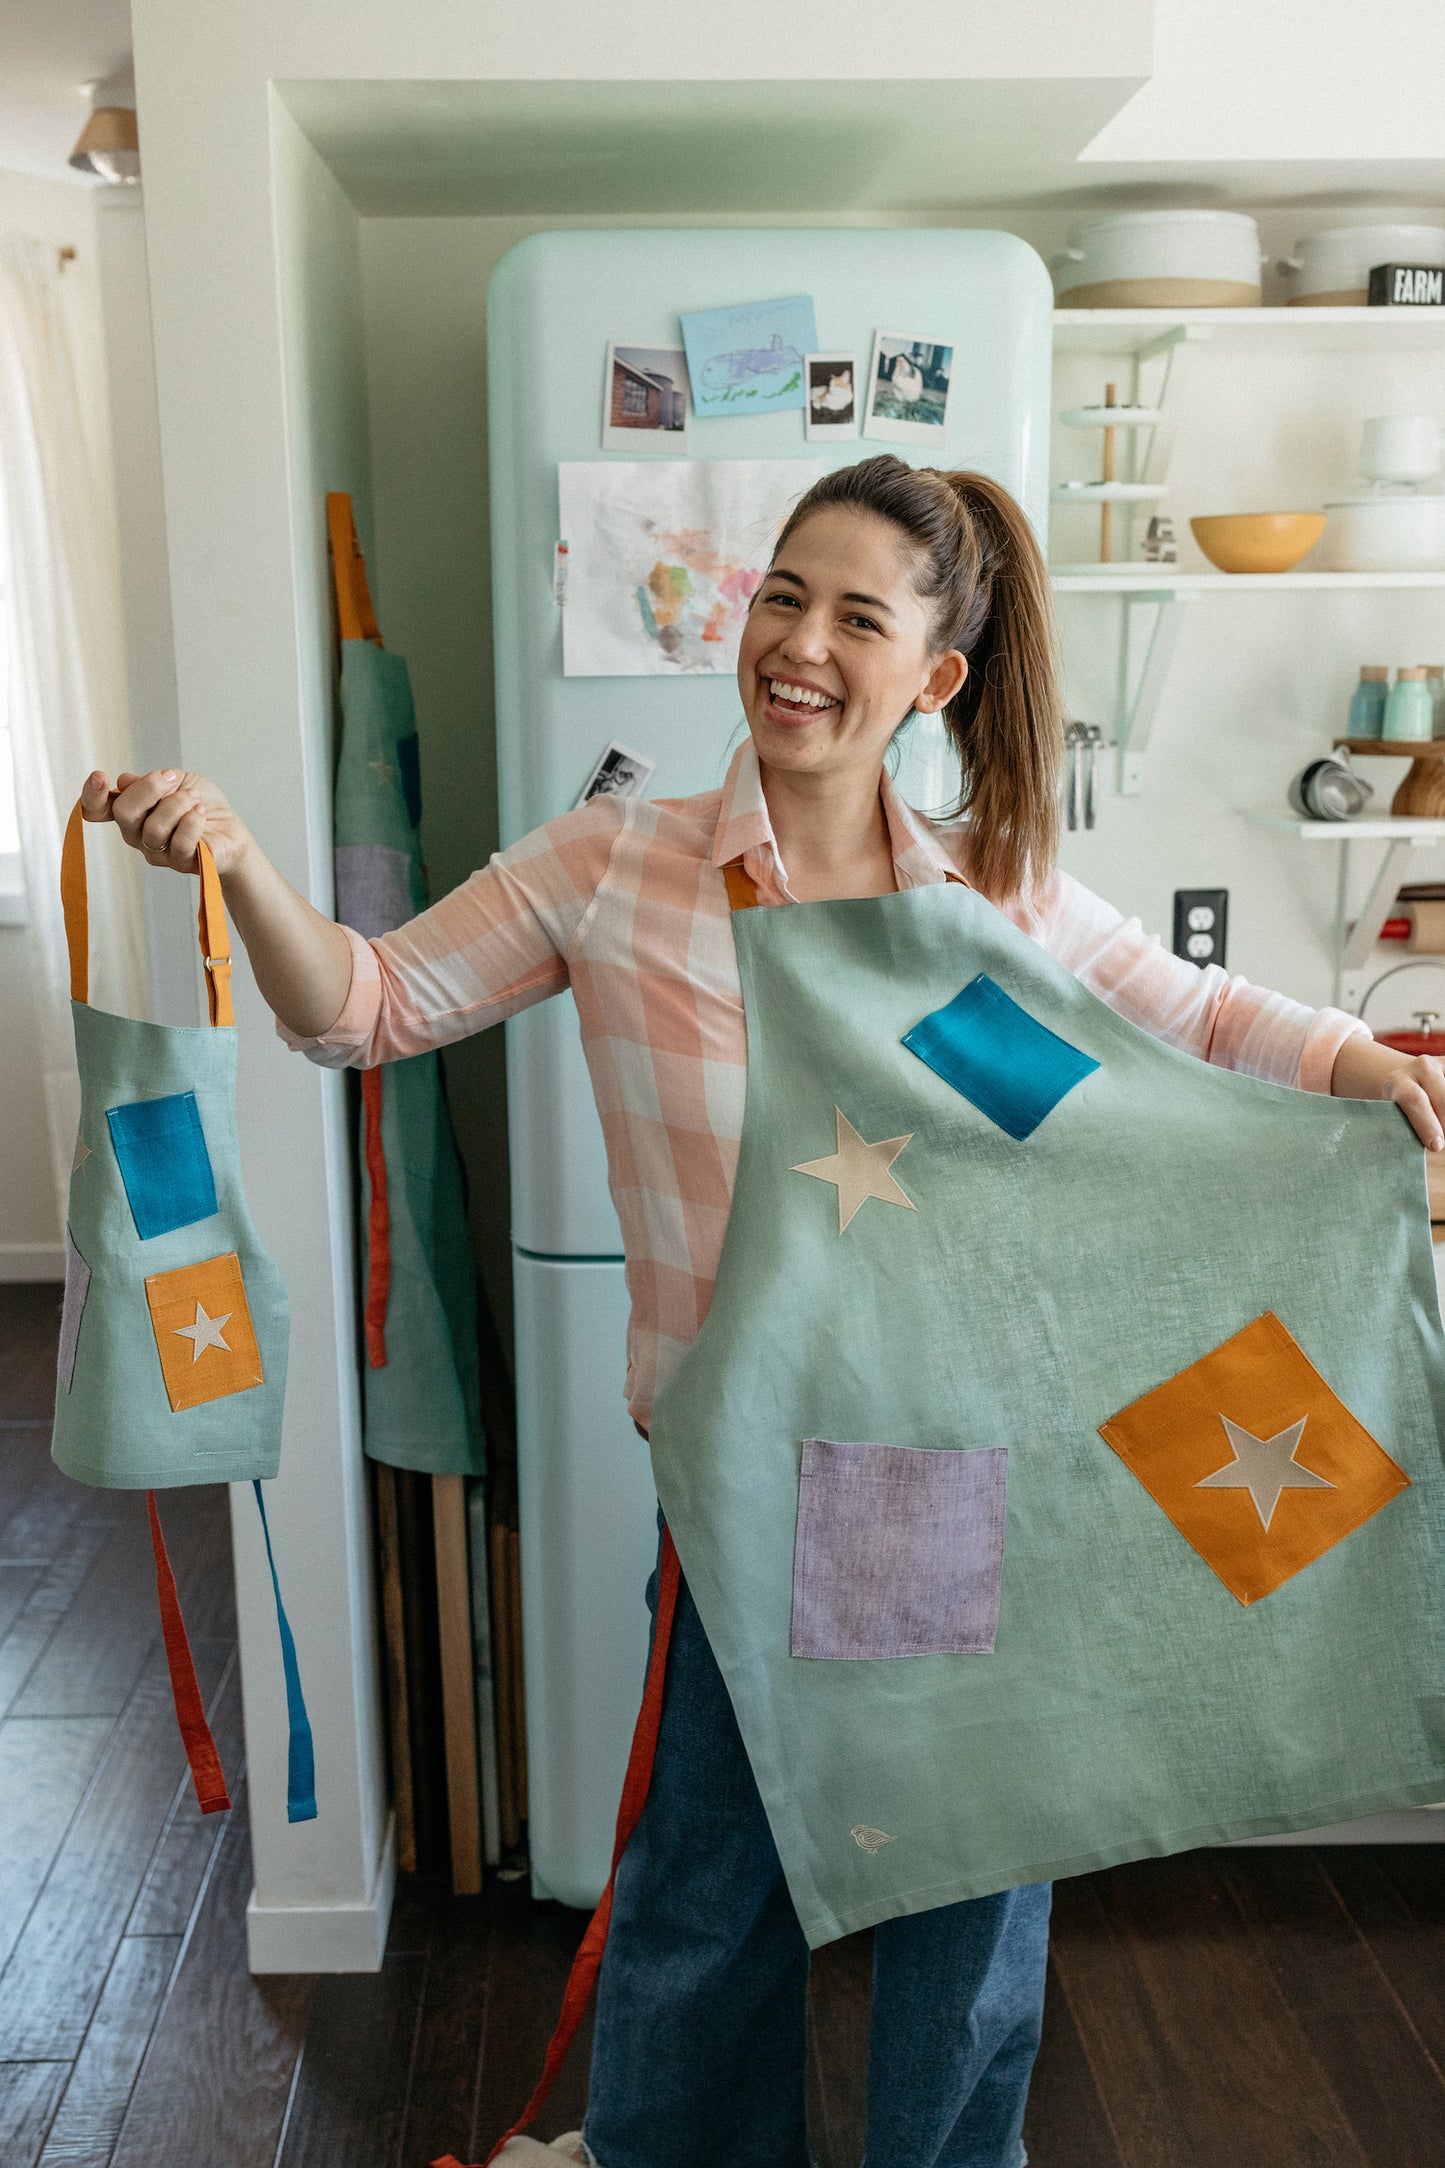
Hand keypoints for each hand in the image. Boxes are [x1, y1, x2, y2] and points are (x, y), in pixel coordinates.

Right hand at [80, 769, 250, 878]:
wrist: (231, 829)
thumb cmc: (201, 803)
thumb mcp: (177, 781)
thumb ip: (151, 781)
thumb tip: (123, 780)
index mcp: (131, 811)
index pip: (97, 809)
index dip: (91, 796)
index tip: (99, 777)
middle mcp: (137, 834)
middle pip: (124, 813)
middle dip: (149, 789)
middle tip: (172, 778)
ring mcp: (156, 852)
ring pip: (154, 828)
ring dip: (178, 805)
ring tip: (196, 799)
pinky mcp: (180, 863)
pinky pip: (179, 843)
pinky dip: (192, 822)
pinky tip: (202, 813)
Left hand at [1330, 1031, 1444, 1150]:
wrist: (1397, 1077)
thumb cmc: (1390, 1109)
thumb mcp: (1382, 1117)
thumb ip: (1388, 1128)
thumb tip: (1405, 1158)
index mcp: (1396, 1081)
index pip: (1413, 1099)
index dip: (1426, 1124)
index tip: (1435, 1145)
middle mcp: (1421, 1066)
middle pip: (1442, 1098)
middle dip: (1444, 1122)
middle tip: (1440, 1142)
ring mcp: (1440, 1063)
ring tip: (1442, 1130)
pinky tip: (1444, 1118)